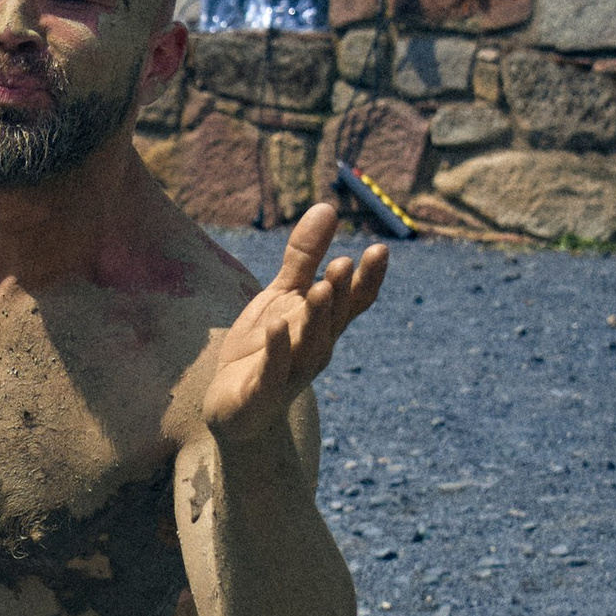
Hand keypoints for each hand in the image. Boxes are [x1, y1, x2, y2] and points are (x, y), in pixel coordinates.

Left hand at [201, 201, 385, 447]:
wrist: (235, 409)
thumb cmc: (265, 348)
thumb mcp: (283, 296)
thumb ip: (304, 256)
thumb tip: (328, 206)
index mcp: (324, 325)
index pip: (353, 302)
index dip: (368, 280)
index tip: (379, 250)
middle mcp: (315, 349)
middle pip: (334, 320)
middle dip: (340, 293)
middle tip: (344, 263)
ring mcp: (290, 373)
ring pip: (310, 345)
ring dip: (316, 318)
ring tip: (321, 288)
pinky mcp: (260, 392)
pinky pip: (273, 371)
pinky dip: (277, 349)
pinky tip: (277, 325)